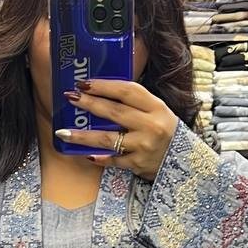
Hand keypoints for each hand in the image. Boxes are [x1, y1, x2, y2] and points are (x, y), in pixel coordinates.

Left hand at [55, 79, 178, 180]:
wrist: (184, 162)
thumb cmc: (164, 131)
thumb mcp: (157, 111)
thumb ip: (136, 101)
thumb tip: (102, 89)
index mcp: (156, 107)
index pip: (127, 91)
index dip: (104, 86)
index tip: (85, 83)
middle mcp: (151, 125)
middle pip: (114, 112)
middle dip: (89, 104)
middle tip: (70, 98)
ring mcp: (144, 146)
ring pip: (108, 139)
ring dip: (83, 136)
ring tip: (63, 132)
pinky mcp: (138, 164)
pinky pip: (113, 160)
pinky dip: (99, 157)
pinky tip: (85, 154)